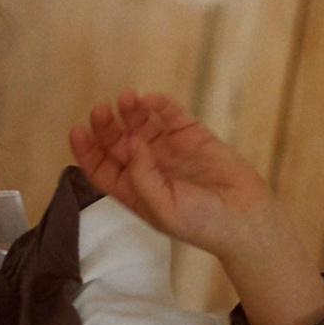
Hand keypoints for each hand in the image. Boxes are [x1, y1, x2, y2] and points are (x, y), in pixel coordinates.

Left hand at [69, 94, 275, 261]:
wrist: (245, 219)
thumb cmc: (203, 225)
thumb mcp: (163, 210)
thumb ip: (142, 177)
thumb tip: (130, 141)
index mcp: (136, 191)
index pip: (103, 168)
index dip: (88, 150)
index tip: (78, 131)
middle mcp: (149, 169)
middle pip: (117, 142)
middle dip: (106, 125)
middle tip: (102, 110)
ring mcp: (170, 151)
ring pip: (142, 124)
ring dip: (131, 111)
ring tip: (126, 99)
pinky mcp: (193, 137)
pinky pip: (171, 116)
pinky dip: (160, 106)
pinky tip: (151, 99)